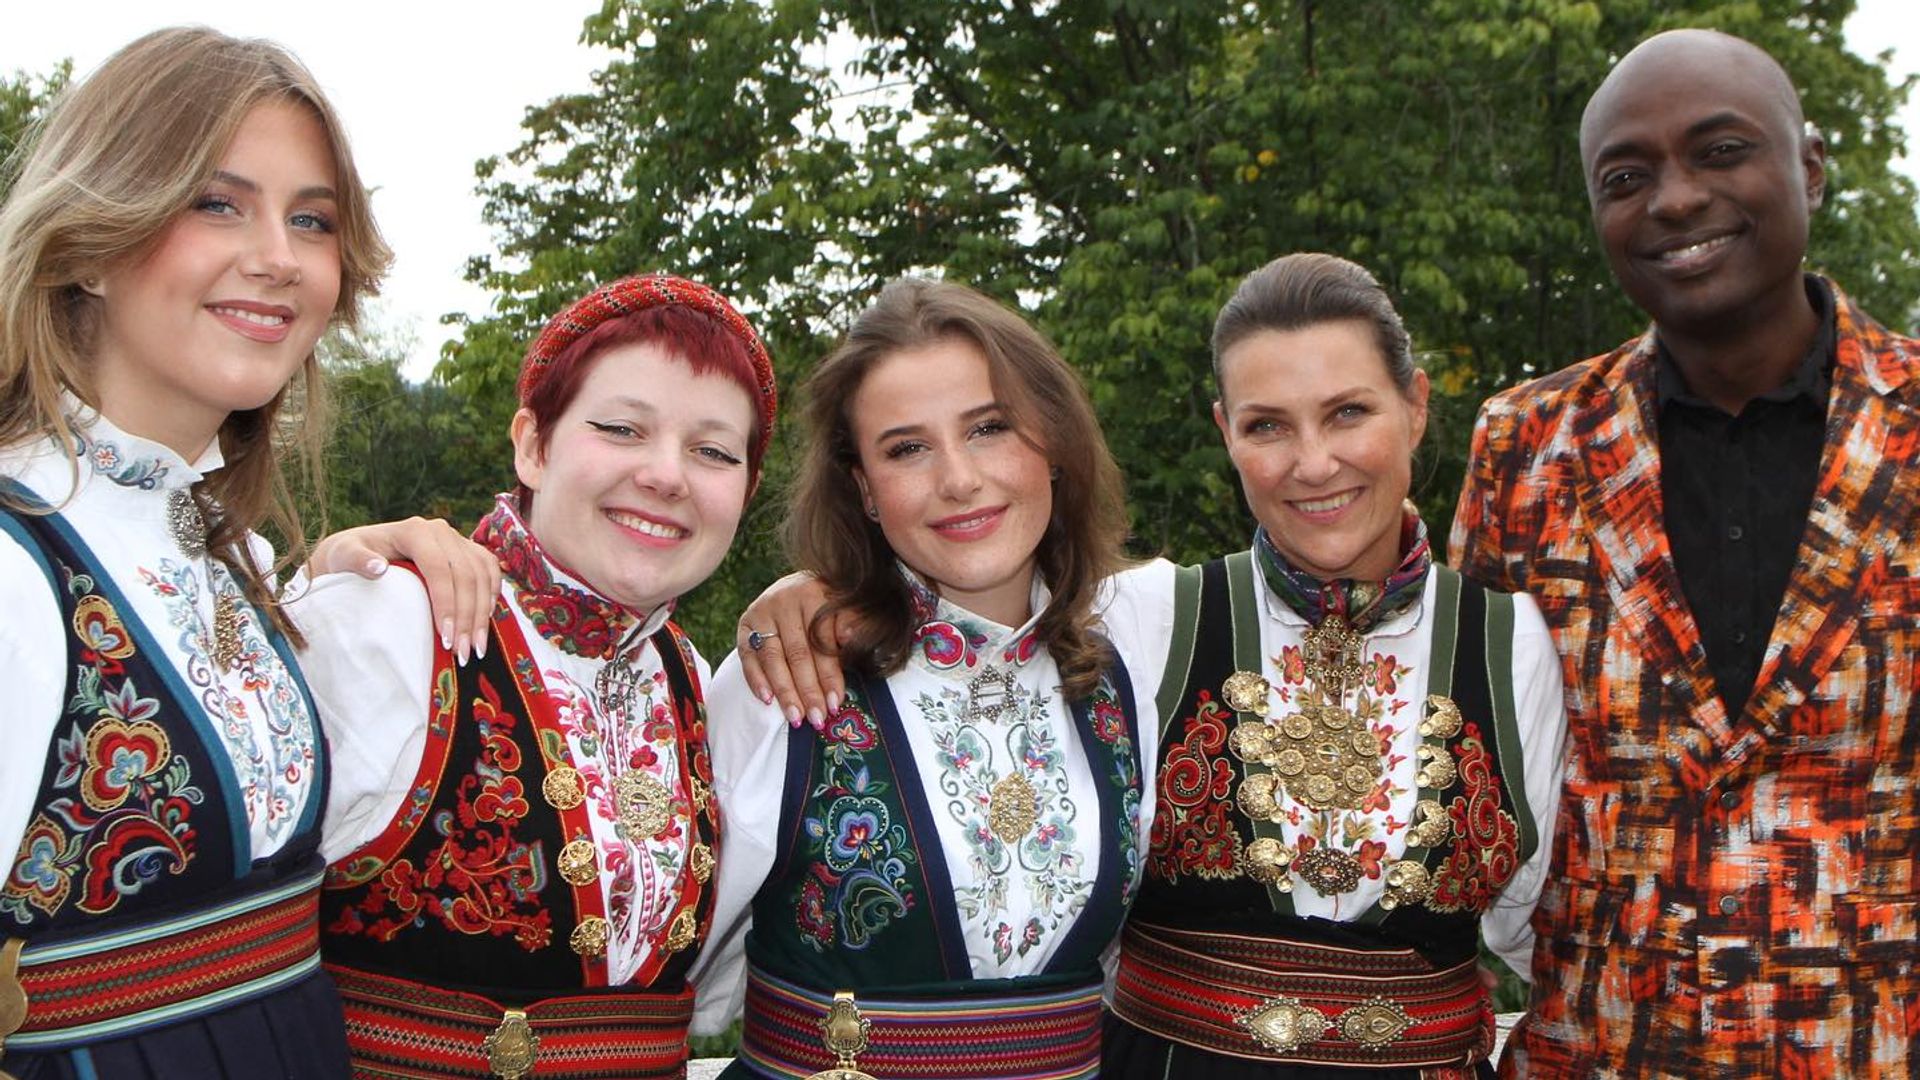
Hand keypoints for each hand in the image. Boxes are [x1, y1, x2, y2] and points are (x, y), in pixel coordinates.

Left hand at [309, 517, 499, 663]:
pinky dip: (491, 597)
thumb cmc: (348, 557)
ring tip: (476, 648)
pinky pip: (489, 572)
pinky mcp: (467, 551)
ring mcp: (457, 540)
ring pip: (483, 575)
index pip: (440, 568)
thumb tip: (378, 568)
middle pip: (466, 575)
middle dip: (468, 617)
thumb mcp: (343, 556)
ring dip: (483, 614)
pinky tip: (486, 623)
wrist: (358, 551)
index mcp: (415, 530)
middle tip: (464, 652)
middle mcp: (441, 531)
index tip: (445, 638)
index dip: (447, 603)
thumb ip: (356, 560)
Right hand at [735, 571, 848, 729]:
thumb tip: (851, 638)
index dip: (830, 674)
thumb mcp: (844, 607)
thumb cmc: (826, 605)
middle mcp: (784, 601)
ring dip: (784, 691)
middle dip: (808, 690)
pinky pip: (748, 656)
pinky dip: (756, 679)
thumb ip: (852, 621)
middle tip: (817, 718)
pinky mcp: (745, 625)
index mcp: (814, 594)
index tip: (836, 703)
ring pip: (773, 658)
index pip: (822, 642)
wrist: (795, 587)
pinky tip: (767, 700)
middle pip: (797, 653)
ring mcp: (762, 613)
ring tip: (796, 717)